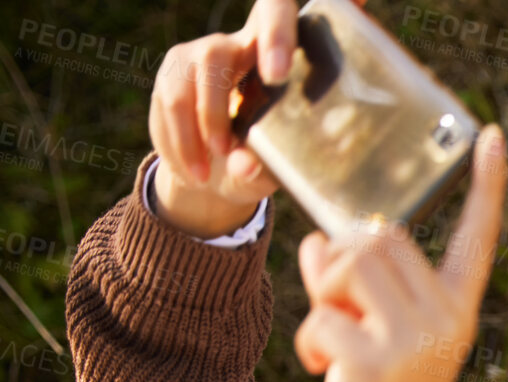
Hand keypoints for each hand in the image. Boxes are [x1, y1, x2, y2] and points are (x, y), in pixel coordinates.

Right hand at [148, 0, 363, 236]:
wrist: (211, 171)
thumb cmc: (253, 164)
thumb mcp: (264, 172)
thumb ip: (259, 169)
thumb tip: (245, 165)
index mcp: (277, 58)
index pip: (276, 16)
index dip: (276, 34)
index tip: (277, 73)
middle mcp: (234, 45)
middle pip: (216, 56)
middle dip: (216, 108)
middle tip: (224, 153)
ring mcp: (197, 54)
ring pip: (185, 85)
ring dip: (191, 134)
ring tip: (204, 176)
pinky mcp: (172, 71)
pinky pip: (168, 102)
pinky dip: (177, 141)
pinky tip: (191, 169)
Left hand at [295, 125, 507, 381]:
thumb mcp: (374, 339)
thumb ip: (357, 288)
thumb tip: (319, 240)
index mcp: (458, 315)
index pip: (475, 240)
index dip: (485, 188)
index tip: (490, 137)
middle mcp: (449, 324)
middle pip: (382, 237)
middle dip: (343, 264)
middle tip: (339, 312)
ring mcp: (417, 342)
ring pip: (352, 260)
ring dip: (323, 293)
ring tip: (332, 340)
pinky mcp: (377, 361)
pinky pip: (324, 311)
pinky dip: (310, 338)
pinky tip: (324, 373)